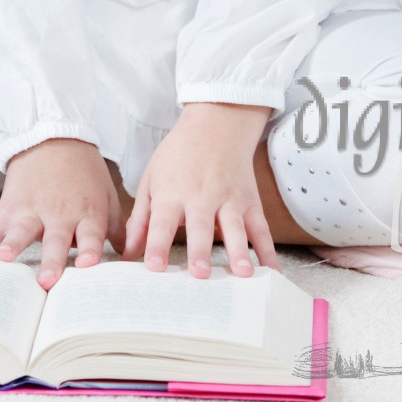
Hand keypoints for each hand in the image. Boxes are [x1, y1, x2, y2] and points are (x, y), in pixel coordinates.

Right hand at [0, 138, 125, 289]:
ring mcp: (31, 210)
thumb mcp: (106, 195)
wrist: (52, 137)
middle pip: (55, 240)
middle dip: (51, 261)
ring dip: (12, 247)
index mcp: (86, 213)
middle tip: (47, 282)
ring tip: (2, 261)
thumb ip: (117, 228)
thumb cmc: (84, 171)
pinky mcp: (10, 207)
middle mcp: (59, 214)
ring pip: (21, 232)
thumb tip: (133, 258)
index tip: (88, 266)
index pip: (90, 235)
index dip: (90, 250)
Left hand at [124, 103, 280, 278]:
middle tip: (199, 275)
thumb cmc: (178, 157)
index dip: (156, 244)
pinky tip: (273, 272)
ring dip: (239, 251)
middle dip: (200, 251)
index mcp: (172, 193)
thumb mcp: (151, 181)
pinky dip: (268, 251)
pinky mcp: (250, 202)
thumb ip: (140, 219)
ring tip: (243, 274)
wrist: (216, 127)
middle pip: (200, 226)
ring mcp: (230, 199)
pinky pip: (261, 229)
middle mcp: (201, 196)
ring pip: (235, 228)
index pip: (162, 222)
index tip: (153, 267)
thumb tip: (128, 253)